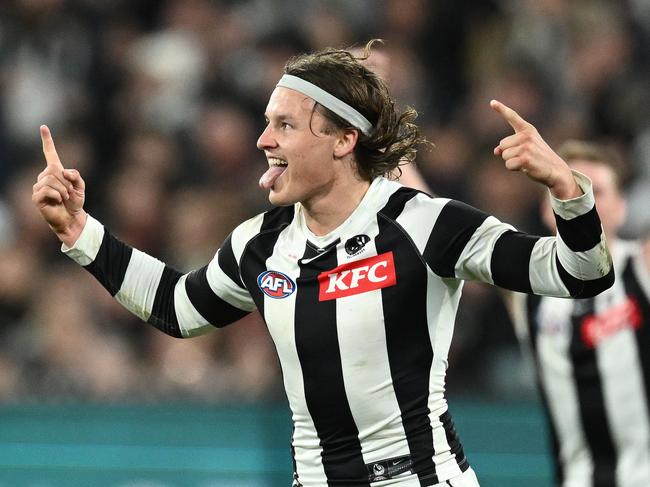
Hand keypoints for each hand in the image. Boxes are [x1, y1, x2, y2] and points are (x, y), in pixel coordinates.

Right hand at [32, 125, 86, 245]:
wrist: (72, 218)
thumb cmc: (75, 202)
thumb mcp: (81, 186)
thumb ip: (76, 176)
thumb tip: (63, 171)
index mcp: (55, 171)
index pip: (50, 153)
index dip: (47, 140)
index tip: (43, 127)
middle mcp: (44, 176)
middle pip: (54, 170)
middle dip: (66, 182)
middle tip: (69, 193)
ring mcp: (39, 186)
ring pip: (51, 180)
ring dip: (63, 190)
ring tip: (64, 198)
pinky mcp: (36, 196)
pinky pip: (48, 190)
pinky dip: (57, 196)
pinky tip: (57, 201)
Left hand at [490, 100, 580, 199]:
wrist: (556, 170)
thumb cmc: (537, 158)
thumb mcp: (524, 148)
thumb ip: (509, 147)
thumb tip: (496, 151)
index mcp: (527, 129)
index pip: (512, 116)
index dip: (501, 109)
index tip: (491, 102)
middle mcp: (526, 135)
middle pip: (502, 145)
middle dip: (508, 153)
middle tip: (524, 156)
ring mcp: (526, 146)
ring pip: (504, 155)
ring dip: (511, 161)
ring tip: (525, 161)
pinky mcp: (526, 158)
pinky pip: (508, 164)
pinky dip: (514, 168)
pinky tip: (525, 167)